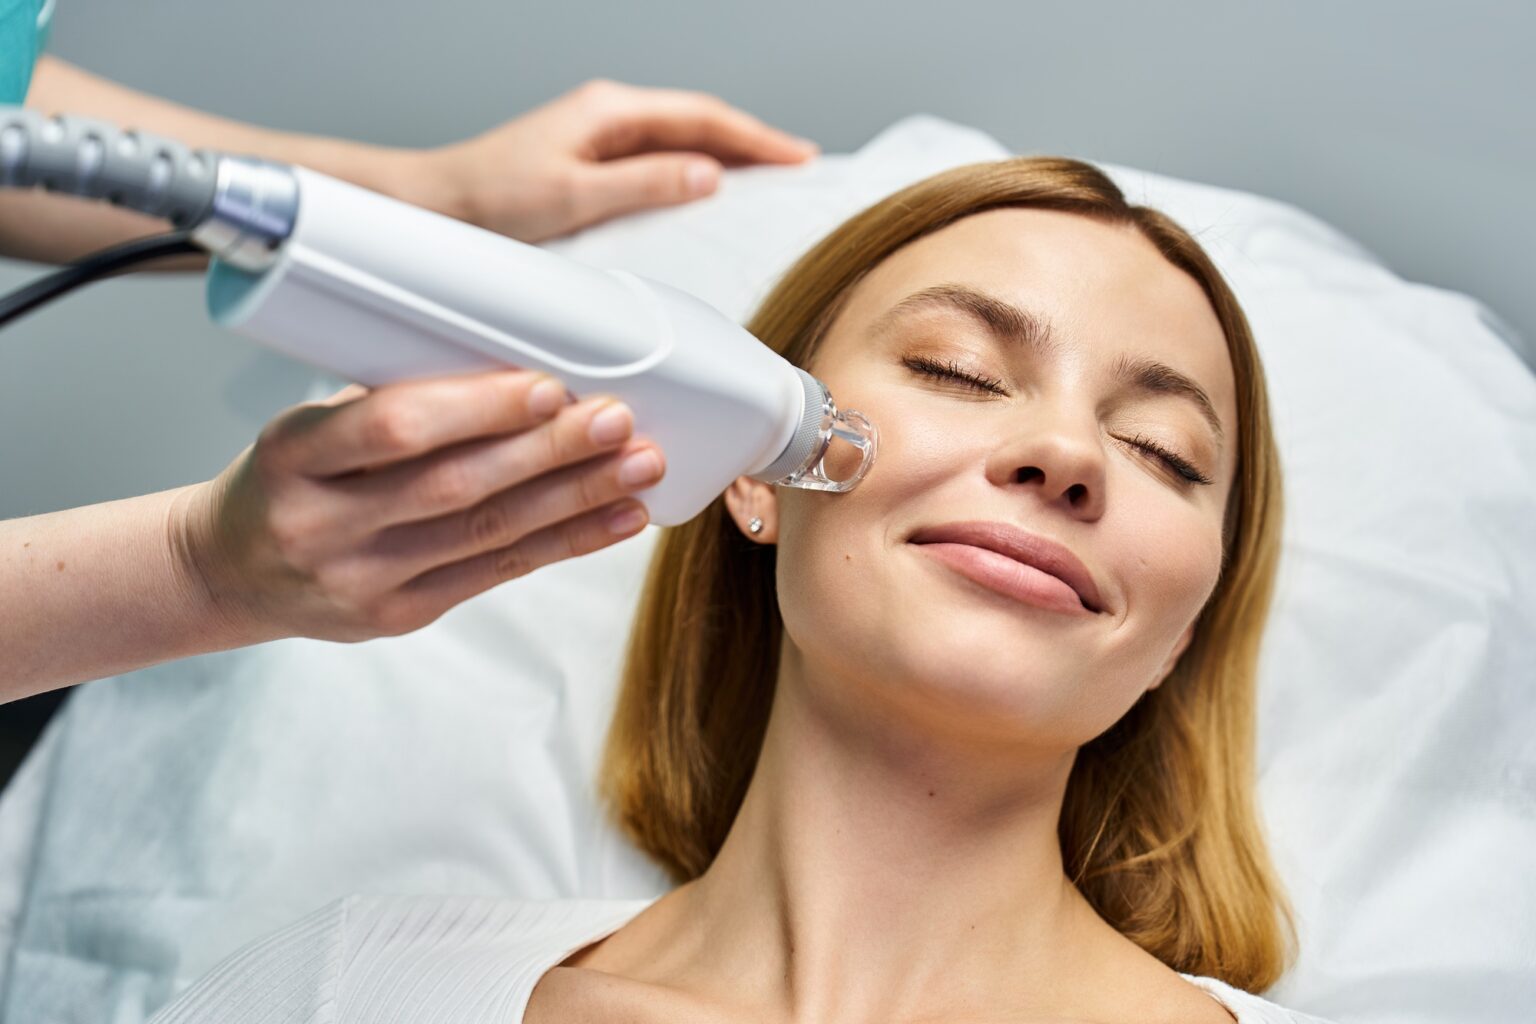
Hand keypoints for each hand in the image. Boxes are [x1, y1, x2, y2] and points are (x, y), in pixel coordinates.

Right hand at [175, 370, 663, 642]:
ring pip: (487, 535)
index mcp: (293, 456)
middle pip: (454, 486)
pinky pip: (496, 575)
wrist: (227, 573)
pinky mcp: (399, 616)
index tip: (547, 384)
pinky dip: (564, 543)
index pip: (393, 428)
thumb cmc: (286, 481)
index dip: (477, 408)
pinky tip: (616, 519)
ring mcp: (361, 580)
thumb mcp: (309, 428)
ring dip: (574, 498)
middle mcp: (322, 525)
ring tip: (639, 468)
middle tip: (617, 420)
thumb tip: (514, 367)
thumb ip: (393, 403)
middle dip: (548, 451)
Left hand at [406, 79, 816, 241]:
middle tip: (800, 166)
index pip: (703, 117)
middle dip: (753, 143)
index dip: (757, 138)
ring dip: (727, 157)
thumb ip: (645, 184)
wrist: (434, 207)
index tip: (800, 157)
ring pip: (681, 140)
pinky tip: (708, 194)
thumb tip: (710, 175)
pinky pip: (658, 160)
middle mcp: (607, 116)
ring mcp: (598, 137)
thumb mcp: (574, 197)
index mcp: (609, 112)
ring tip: (769, 179)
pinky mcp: (589, 163)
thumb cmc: (489, 200)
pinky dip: (694, 172)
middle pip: (699, 123)